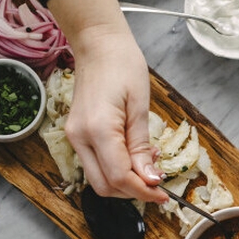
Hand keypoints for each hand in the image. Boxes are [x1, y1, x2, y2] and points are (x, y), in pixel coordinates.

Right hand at [47, 0, 165, 203]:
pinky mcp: (76, 135)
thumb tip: (150, 179)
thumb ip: (142, 146)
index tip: (164, 194)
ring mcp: (74, 137)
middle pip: (104, 186)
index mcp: (97, 129)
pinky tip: (134, 155)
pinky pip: (96, 164)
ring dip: (125, 182)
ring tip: (149, 164)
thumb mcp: (140, 105)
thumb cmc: (122, 65)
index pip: (119, 176)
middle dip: (133, 192)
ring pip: (99, 179)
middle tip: (159, 185)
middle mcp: (79, 138)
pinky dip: (116, 169)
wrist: (98, 44)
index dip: (142, 191)